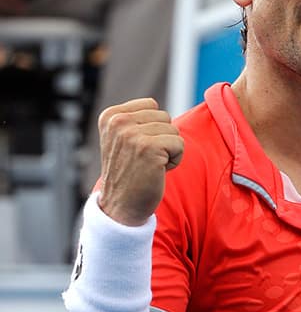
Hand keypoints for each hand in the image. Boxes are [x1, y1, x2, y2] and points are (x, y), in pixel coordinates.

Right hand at [97, 98, 183, 225]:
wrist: (121, 206)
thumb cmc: (129, 173)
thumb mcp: (122, 139)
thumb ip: (136, 120)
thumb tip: (160, 110)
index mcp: (110, 116)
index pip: (151, 105)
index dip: (153, 128)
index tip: (137, 148)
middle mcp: (118, 121)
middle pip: (165, 117)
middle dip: (163, 139)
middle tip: (145, 160)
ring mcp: (132, 134)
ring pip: (174, 131)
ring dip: (169, 151)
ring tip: (150, 165)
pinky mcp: (149, 148)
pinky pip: (180, 144)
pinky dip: (175, 160)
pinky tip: (158, 171)